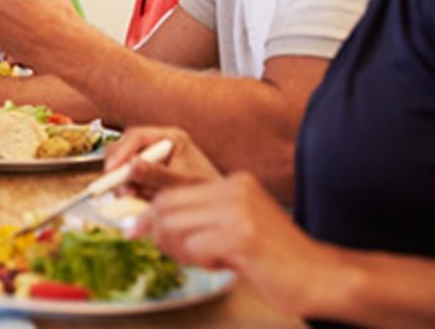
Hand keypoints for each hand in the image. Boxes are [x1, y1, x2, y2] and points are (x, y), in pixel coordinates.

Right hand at [105, 126, 220, 198]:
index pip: (137, 137)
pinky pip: (130, 177)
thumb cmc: (207, 190)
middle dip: (119, 168)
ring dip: (124, 181)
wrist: (218, 206)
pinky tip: (139, 197)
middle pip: (126, 146)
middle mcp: (159, 144)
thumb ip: (157, 175)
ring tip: (131, 196)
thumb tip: (131, 167)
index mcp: (171, 137)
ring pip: (124, 163)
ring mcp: (153, 157)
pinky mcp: (149, 172)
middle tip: (118, 188)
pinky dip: (130, 188)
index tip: (111, 171)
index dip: (121, 152)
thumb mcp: (182, 183)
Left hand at [135, 172, 337, 314]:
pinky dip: (201, 262)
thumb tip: (147, 224)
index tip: (135, 231)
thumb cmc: (277, 258)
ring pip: (175, 227)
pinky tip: (225, 265)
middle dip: (161, 236)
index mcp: (234, 183)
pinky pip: (195, 248)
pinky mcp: (243, 237)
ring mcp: (240, 211)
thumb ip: (199, 219)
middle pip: (166, 207)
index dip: (149, 214)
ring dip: (181, 252)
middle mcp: (235, 190)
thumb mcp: (236, 225)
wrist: (323, 276)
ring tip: (207, 260)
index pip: (172, 191)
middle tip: (178, 255)